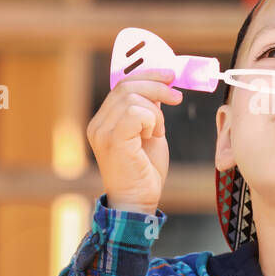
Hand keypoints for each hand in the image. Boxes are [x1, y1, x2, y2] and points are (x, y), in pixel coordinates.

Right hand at [86, 68, 182, 215]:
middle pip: (126, 86)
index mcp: (104, 120)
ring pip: (133, 98)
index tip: (170, 75)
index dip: (147, 75)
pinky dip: (151, 120)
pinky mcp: (112, 140)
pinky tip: (152, 135)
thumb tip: (160, 86)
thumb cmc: (145, 171)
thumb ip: (149, 110)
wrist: (139, 201)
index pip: (121, 84)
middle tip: (177, 96)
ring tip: (156, 132)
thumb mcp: (149, 132)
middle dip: (157, 87)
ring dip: (155, 112)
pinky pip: (135, 112)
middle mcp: (98, 124)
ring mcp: (102, 131)